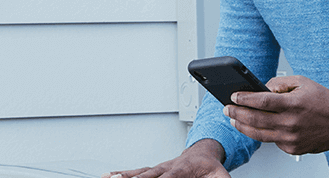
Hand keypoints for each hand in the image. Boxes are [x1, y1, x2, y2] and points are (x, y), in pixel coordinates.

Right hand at [102, 139, 227, 177]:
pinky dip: (120, 174)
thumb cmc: (210, 168)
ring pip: (138, 173)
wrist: (203, 154)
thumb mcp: (220, 176)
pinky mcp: (153, 171)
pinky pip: (135, 173)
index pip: (169, 177)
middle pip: (148, 175)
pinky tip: (108, 176)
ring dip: (123, 176)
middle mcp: (167, 167)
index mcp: (183, 168)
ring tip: (108, 177)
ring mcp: (158, 168)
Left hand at [224, 76, 328, 155]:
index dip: (244, 98)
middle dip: (236, 114)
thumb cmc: (324, 100)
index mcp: (293, 103)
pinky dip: (264, 133)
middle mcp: (291, 122)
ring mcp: (292, 137)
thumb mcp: (302, 82)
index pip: (261, 100)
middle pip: (255, 119)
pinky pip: (272, 141)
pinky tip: (258, 127)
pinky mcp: (293, 148)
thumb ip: (280, 83)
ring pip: (259, 134)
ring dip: (242, 127)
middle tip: (227, 109)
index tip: (232, 96)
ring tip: (234, 120)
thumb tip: (260, 88)